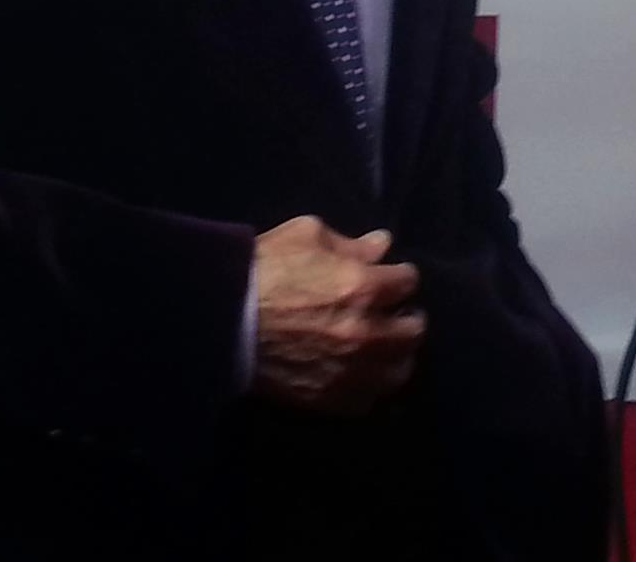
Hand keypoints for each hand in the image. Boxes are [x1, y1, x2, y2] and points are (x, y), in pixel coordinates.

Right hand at [250, 216, 424, 414]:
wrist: (221, 317)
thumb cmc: (264, 268)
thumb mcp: (308, 236)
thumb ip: (352, 243)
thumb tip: (383, 245)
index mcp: (363, 287)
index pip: (409, 282)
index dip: (399, 276)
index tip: (390, 277)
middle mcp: (366, 333)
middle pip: (415, 331)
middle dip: (407, 316)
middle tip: (394, 312)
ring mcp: (349, 371)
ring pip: (399, 371)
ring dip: (396, 355)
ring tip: (382, 346)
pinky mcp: (328, 398)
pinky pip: (368, 400)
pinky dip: (369, 385)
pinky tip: (358, 371)